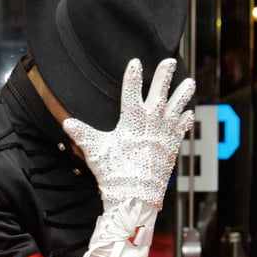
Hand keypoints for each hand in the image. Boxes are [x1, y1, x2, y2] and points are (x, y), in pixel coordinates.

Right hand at [63, 58, 194, 208]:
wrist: (135, 195)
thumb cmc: (114, 172)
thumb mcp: (96, 151)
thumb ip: (82, 134)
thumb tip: (66, 123)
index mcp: (132, 119)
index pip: (132, 90)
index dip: (133, 76)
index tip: (135, 63)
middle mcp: (151, 122)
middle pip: (159, 93)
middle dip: (164, 76)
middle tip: (170, 61)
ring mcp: (164, 134)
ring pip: (176, 108)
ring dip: (183, 94)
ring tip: (190, 82)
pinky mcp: (171, 147)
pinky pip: (181, 129)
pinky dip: (184, 120)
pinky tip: (189, 113)